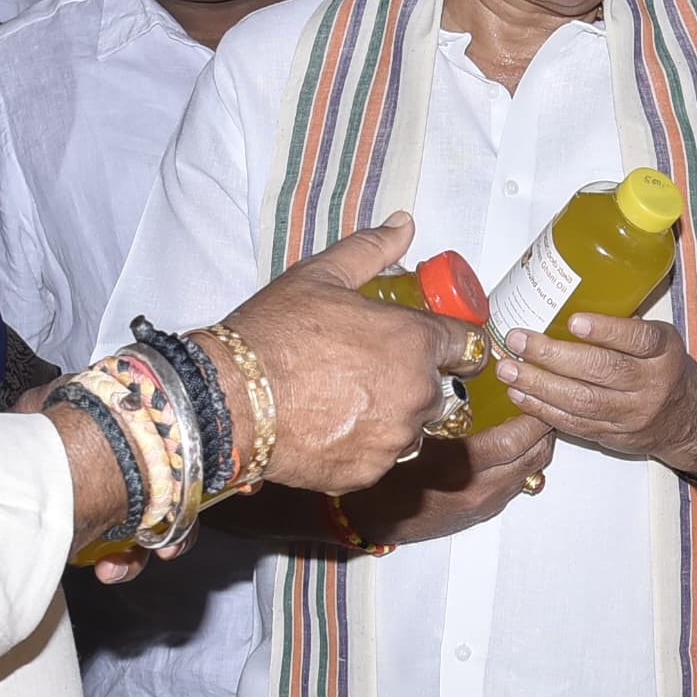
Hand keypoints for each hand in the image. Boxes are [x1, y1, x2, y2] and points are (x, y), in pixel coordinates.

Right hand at [218, 216, 480, 494]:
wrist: (231, 398)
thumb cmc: (274, 334)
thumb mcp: (322, 275)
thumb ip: (373, 250)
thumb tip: (405, 224)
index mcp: (414, 341)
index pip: (465, 346)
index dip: (449, 344)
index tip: (434, 346)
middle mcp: (416, 393)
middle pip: (434, 390)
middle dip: (407, 381)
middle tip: (360, 372)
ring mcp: (395, 438)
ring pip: (408, 428)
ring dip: (387, 417)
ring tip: (339, 401)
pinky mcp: (370, 472)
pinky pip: (379, 459)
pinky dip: (361, 447)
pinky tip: (326, 426)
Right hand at [339, 411, 557, 547]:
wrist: (362, 519)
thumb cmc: (376, 473)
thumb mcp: (406, 431)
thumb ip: (437, 407)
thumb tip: (463, 378)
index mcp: (462, 468)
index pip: (517, 439)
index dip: (533, 414)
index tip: (537, 391)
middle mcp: (479, 491)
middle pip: (533, 458)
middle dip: (544, 428)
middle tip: (542, 401)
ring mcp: (481, 505)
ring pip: (528, 473)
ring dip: (535, 446)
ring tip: (531, 419)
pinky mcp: (478, 513)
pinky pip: (514, 485)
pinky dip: (522, 463)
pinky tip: (512, 447)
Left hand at [494, 312, 696, 466]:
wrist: (691, 421)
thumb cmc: (667, 370)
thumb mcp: (660, 341)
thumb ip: (624, 329)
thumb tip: (565, 304)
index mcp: (664, 352)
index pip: (639, 339)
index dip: (607, 330)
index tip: (575, 320)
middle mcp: (651, 384)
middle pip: (601, 371)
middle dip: (553, 356)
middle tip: (519, 340)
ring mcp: (632, 414)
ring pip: (581, 401)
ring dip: (538, 385)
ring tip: (508, 368)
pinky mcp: (614, 436)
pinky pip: (574, 424)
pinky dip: (542, 409)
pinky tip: (520, 394)